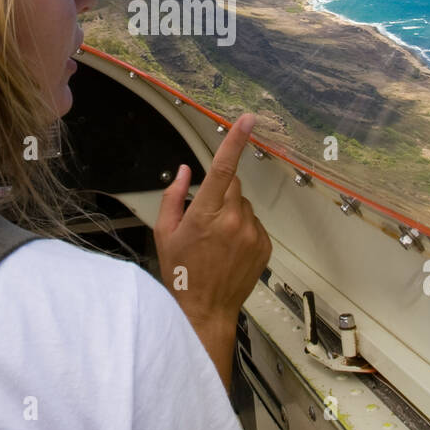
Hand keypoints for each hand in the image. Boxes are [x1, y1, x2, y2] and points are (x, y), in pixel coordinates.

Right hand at [154, 113, 272, 387]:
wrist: (205, 310)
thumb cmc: (181, 272)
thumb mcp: (165, 233)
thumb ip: (174, 196)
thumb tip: (187, 170)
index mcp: (206, 213)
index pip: (223, 168)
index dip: (235, 140)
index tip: (247, 119)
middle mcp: (233, 220)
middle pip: (234, 186)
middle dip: (221, 193)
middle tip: (206, 219)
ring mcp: (252, 233)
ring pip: (244, 205)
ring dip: (232, 213)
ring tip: (217, 241)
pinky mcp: (264, 245)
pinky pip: (254, 224)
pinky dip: (243, 229)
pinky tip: (229, 249)